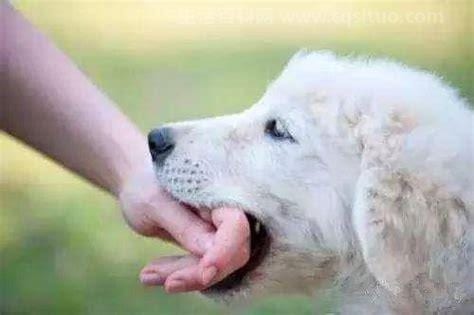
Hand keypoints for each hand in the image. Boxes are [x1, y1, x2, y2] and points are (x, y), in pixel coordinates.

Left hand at [119, 162, 249, 291]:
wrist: (138, 183)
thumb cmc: (145, 184)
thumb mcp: (155, 203)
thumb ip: (184, 226)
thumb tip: (211, 252)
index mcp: (220, 193)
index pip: (236, 226)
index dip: (225, 252)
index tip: (204, 273)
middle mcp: (227, 212)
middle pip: (232, 253)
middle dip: (198, 271)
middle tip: (156, 278)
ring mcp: (221, 230)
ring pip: (217, 266)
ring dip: (184, 275)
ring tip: (146, 275)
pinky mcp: (210, 245)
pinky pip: (203, 267)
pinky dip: (179, 273)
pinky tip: (150, 274)